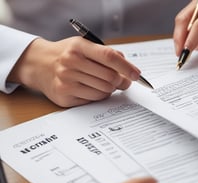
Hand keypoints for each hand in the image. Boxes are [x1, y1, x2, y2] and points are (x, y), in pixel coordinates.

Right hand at [8, 37, 140, 106]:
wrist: (40, 65)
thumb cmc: (68, 55)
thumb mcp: (84, 46)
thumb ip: (106, 53)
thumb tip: (128, 68)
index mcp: (78, 47)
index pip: (109, 56)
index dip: (126, 67)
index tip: (137, 75)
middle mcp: (71, 63)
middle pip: (110, 77)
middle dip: (121, 81)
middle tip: (124, 82)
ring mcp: (66, 81)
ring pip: (104, 91)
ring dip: (110, 89)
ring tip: (105, 83)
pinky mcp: (65, 96)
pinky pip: (94, 100)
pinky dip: (99, 96)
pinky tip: (93, 88)